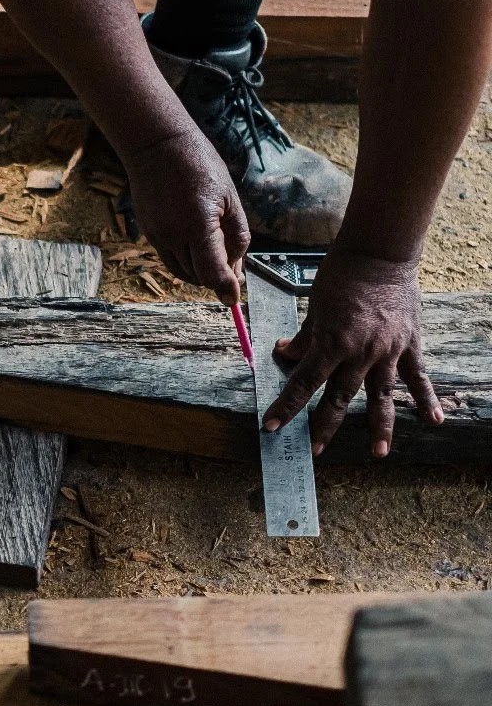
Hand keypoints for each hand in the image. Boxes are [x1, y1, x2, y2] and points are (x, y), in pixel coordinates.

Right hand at [124, 127, 250, 304]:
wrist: (157, 147)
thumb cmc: (200, 165)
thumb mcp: (230, 198)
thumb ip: (236, 236)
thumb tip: (236, 269)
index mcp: (200, 225)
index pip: (213, 272)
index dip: (226, 288)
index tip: (234, 299)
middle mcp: (175, 235)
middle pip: (198, 276)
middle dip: (216, 279)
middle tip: (232, 270)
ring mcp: (158, 235)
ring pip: (182, 272)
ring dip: (200, 273)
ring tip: (215, 256)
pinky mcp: (149, 233)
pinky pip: (170, 258)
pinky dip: (186, 261)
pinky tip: (196, 244)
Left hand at [261, 251, 444, 456]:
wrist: (381, 252)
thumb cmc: (341, 276)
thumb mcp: (313, 307)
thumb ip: (303, 337)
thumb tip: (284, 354)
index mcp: (332, 342)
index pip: (303, 382)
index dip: (286, 407)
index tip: (271, 426)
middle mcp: (361, 352)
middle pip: (340, 397)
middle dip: (325, 425)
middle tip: (314, 450)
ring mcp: (389, 350)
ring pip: (382, 395)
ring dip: (381, 426)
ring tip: (379, 452)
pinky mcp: (410, 344)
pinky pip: (418, 377)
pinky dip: (426, 399)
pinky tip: (434, 420)